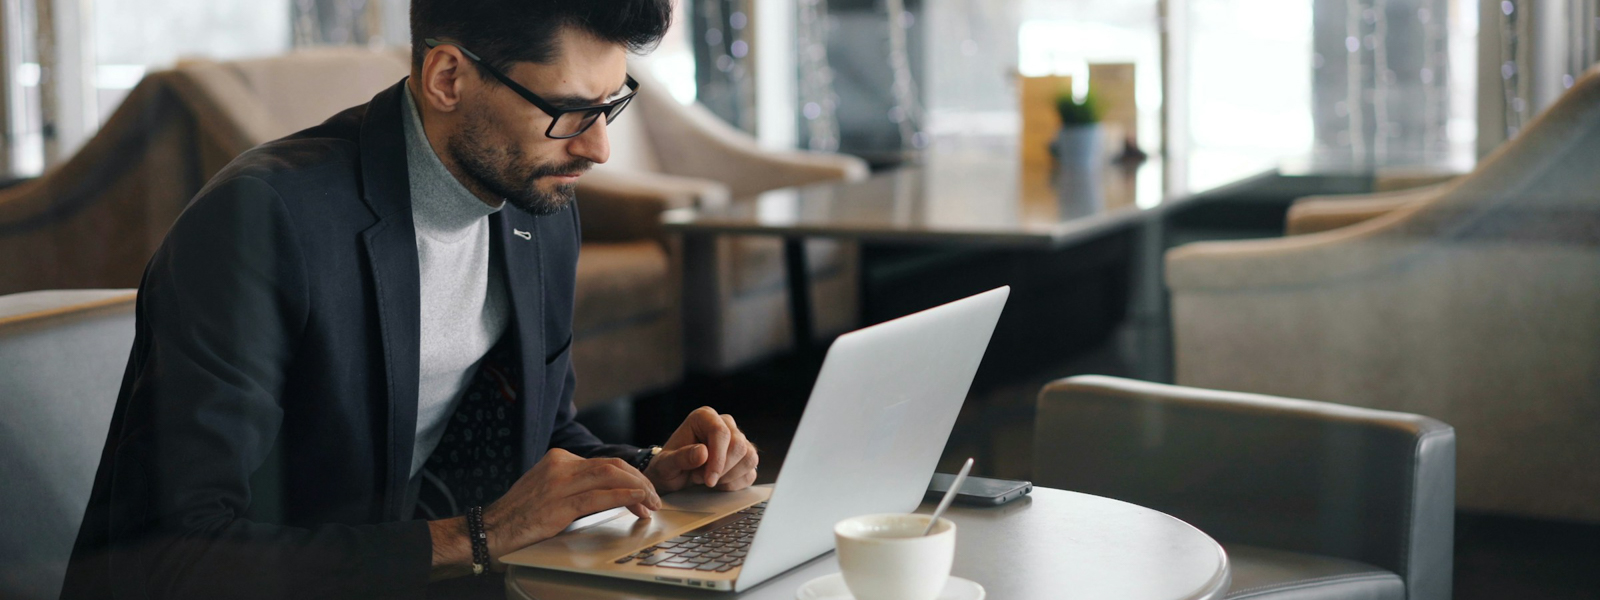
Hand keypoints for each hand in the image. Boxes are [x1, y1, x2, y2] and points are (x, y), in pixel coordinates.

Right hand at [478, 448, 661, 568]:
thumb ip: (573, 486)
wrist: (488, 532)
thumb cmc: (518, 518)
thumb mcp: (548, 491)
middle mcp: (561, 465)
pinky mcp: (559, 504)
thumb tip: (606, 493)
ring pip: (611, 477)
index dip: (630, 476)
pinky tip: (638, 503)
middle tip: (654, 497)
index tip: (643, 491)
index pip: (605, 463)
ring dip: (638, 489)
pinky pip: (600, 496)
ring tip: (651, 503)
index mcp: (559, 459)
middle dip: (639, 481)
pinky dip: (625, 497)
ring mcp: (559, 483)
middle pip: (613, 466)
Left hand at [644, 406, 758, 492]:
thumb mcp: (665, 464)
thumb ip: (680, 457)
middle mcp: (724, 424)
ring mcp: (737, 440)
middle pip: (739, 445)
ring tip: (708, 480)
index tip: (707, 478)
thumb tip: (703, 452)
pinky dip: (735, 484)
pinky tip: (718, 484)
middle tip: (701, 478)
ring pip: (749, 458)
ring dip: (729, 476)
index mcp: (704, 417)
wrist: (673, 476)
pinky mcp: (744, 457)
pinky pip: (750, 472)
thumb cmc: (668, 466)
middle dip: (722, 469)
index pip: (721, 432)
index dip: (717, 458)